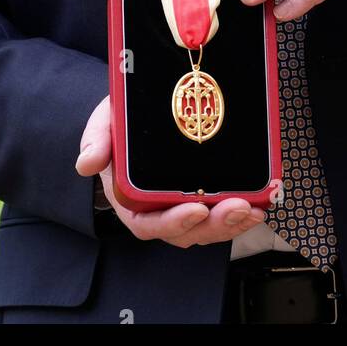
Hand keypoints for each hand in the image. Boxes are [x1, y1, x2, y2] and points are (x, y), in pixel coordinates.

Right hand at [74, 95, 266, 244]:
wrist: (138, 115)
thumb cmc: (121, 123)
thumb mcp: (105, 123)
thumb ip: (96, 140)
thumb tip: (86, 162)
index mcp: (130, 200)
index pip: (149, 223)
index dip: (173, 222)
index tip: (195, 209)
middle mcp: (158, 209)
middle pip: (186, 231)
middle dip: (215, 224)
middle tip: (238, 207)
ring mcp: (182, 204)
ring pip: (208, 227)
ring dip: (232, 222)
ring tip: (254, 209)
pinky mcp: (204, 194)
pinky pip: (221, 212)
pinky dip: (240, 212)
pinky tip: (260, 202)